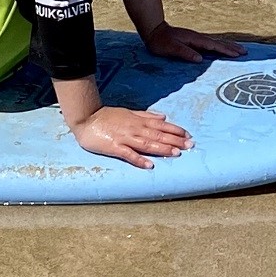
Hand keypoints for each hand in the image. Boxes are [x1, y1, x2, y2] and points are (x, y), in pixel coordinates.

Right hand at [70, 105, 191, 168]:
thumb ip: (146, 115)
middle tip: (190, 145)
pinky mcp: (114, 147)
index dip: (175, 130)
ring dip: (162, 148)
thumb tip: (163, 116)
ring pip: (146, 144)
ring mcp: (124, 138)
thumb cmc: (107, 116)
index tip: (188, 135)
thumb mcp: (129, 112)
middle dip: (175, 140)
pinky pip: (128, 154)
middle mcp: (134, 129)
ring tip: (176, 153)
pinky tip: (150, 164)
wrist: (86, 118)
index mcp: (138, 121)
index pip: (161, 125)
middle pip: (158, 135)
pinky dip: (139, 159)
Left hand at [145, 21, 245, 62]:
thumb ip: (185, 53)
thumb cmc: (161, 42)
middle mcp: (199, 38)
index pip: (214, 46)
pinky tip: (222, 48)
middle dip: (232, 47)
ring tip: (239, 49)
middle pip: (219, 43)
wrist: (155, 31)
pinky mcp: (195, 41)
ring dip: (228, 46)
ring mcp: (197, 39)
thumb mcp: (171, 48)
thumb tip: (199, 59)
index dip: (226, 50)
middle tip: (245, 52)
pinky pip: (211, 44)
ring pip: (216, 42)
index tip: (237, 54)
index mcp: (196, 40)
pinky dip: (220, 46)